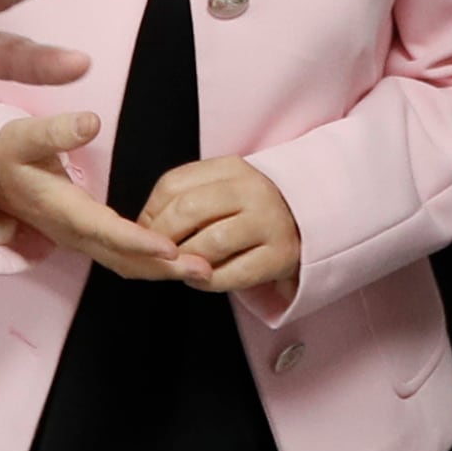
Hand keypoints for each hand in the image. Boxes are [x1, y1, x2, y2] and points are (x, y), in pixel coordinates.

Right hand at [0, 112, 210, 281]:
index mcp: (63, 210)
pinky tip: (179, 262)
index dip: (140, 242)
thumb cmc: (5, 154)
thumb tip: (90, 122)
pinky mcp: (84, 239)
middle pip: (124, 259)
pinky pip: (121, 259)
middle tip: (205, 270)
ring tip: (203, 271)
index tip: (171, 249)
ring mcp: (79, 240)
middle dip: (164, 268)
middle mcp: (73, 233)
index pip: (107, 231)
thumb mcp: (23, 136)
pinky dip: (150, 266)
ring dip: (162, 272)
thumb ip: (55, 131)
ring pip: (125, 265)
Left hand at [136, 155, 298, 297]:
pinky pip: (232, 274)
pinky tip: (201, 278)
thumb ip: (186, 198)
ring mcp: (269, 223)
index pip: (173, 184)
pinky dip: (208, 282)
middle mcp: (252, 191)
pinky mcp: (280, 256)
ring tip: (181, 267)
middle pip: (187, 211)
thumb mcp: (222, 189)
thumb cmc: (249, 210)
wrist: (307, 223)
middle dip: (162, 238)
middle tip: (158, 254)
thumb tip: (144, 226)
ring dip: (185, 261)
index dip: (151, 212)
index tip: (146, 231)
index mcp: (231, 168)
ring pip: (209, 245)